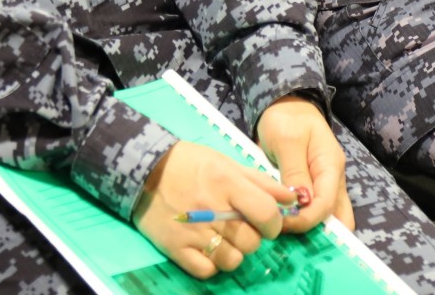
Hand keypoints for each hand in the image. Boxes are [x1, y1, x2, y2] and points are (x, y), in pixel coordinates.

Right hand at [132, 140, 298, 278]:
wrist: (142, 169)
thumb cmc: (190, 163)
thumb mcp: (226, 163)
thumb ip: (260, 181)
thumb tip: (292, 198)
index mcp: (226, 183)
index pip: (266, 213)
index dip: (274, 223)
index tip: (269, 223)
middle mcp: (211, 210)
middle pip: (251, 241)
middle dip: (252, 236)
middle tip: (240, 226)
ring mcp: (192, 233)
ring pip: (232, 260)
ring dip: (234, 251)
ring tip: (224, 238)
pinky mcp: (176, 249)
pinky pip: (207, 270)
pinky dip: (212, 263)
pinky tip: (207, 248)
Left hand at [255, 95, 353, 231]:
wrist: (285, 104)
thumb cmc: (286, 118)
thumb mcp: (287, 140)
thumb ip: (295, 171)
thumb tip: (301, 202)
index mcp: (331, 167)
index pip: (326, 205)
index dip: (305, 220)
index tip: (279, 223)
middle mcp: (332, 180)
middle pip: (335, 218)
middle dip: (313, 232)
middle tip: (283, 234)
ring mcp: (324, 185)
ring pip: (326, 218)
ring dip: (308, 229)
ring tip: (282, 231)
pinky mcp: (311, 188)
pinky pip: (312, 211)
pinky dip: (300, 221)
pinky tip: (282, 224)